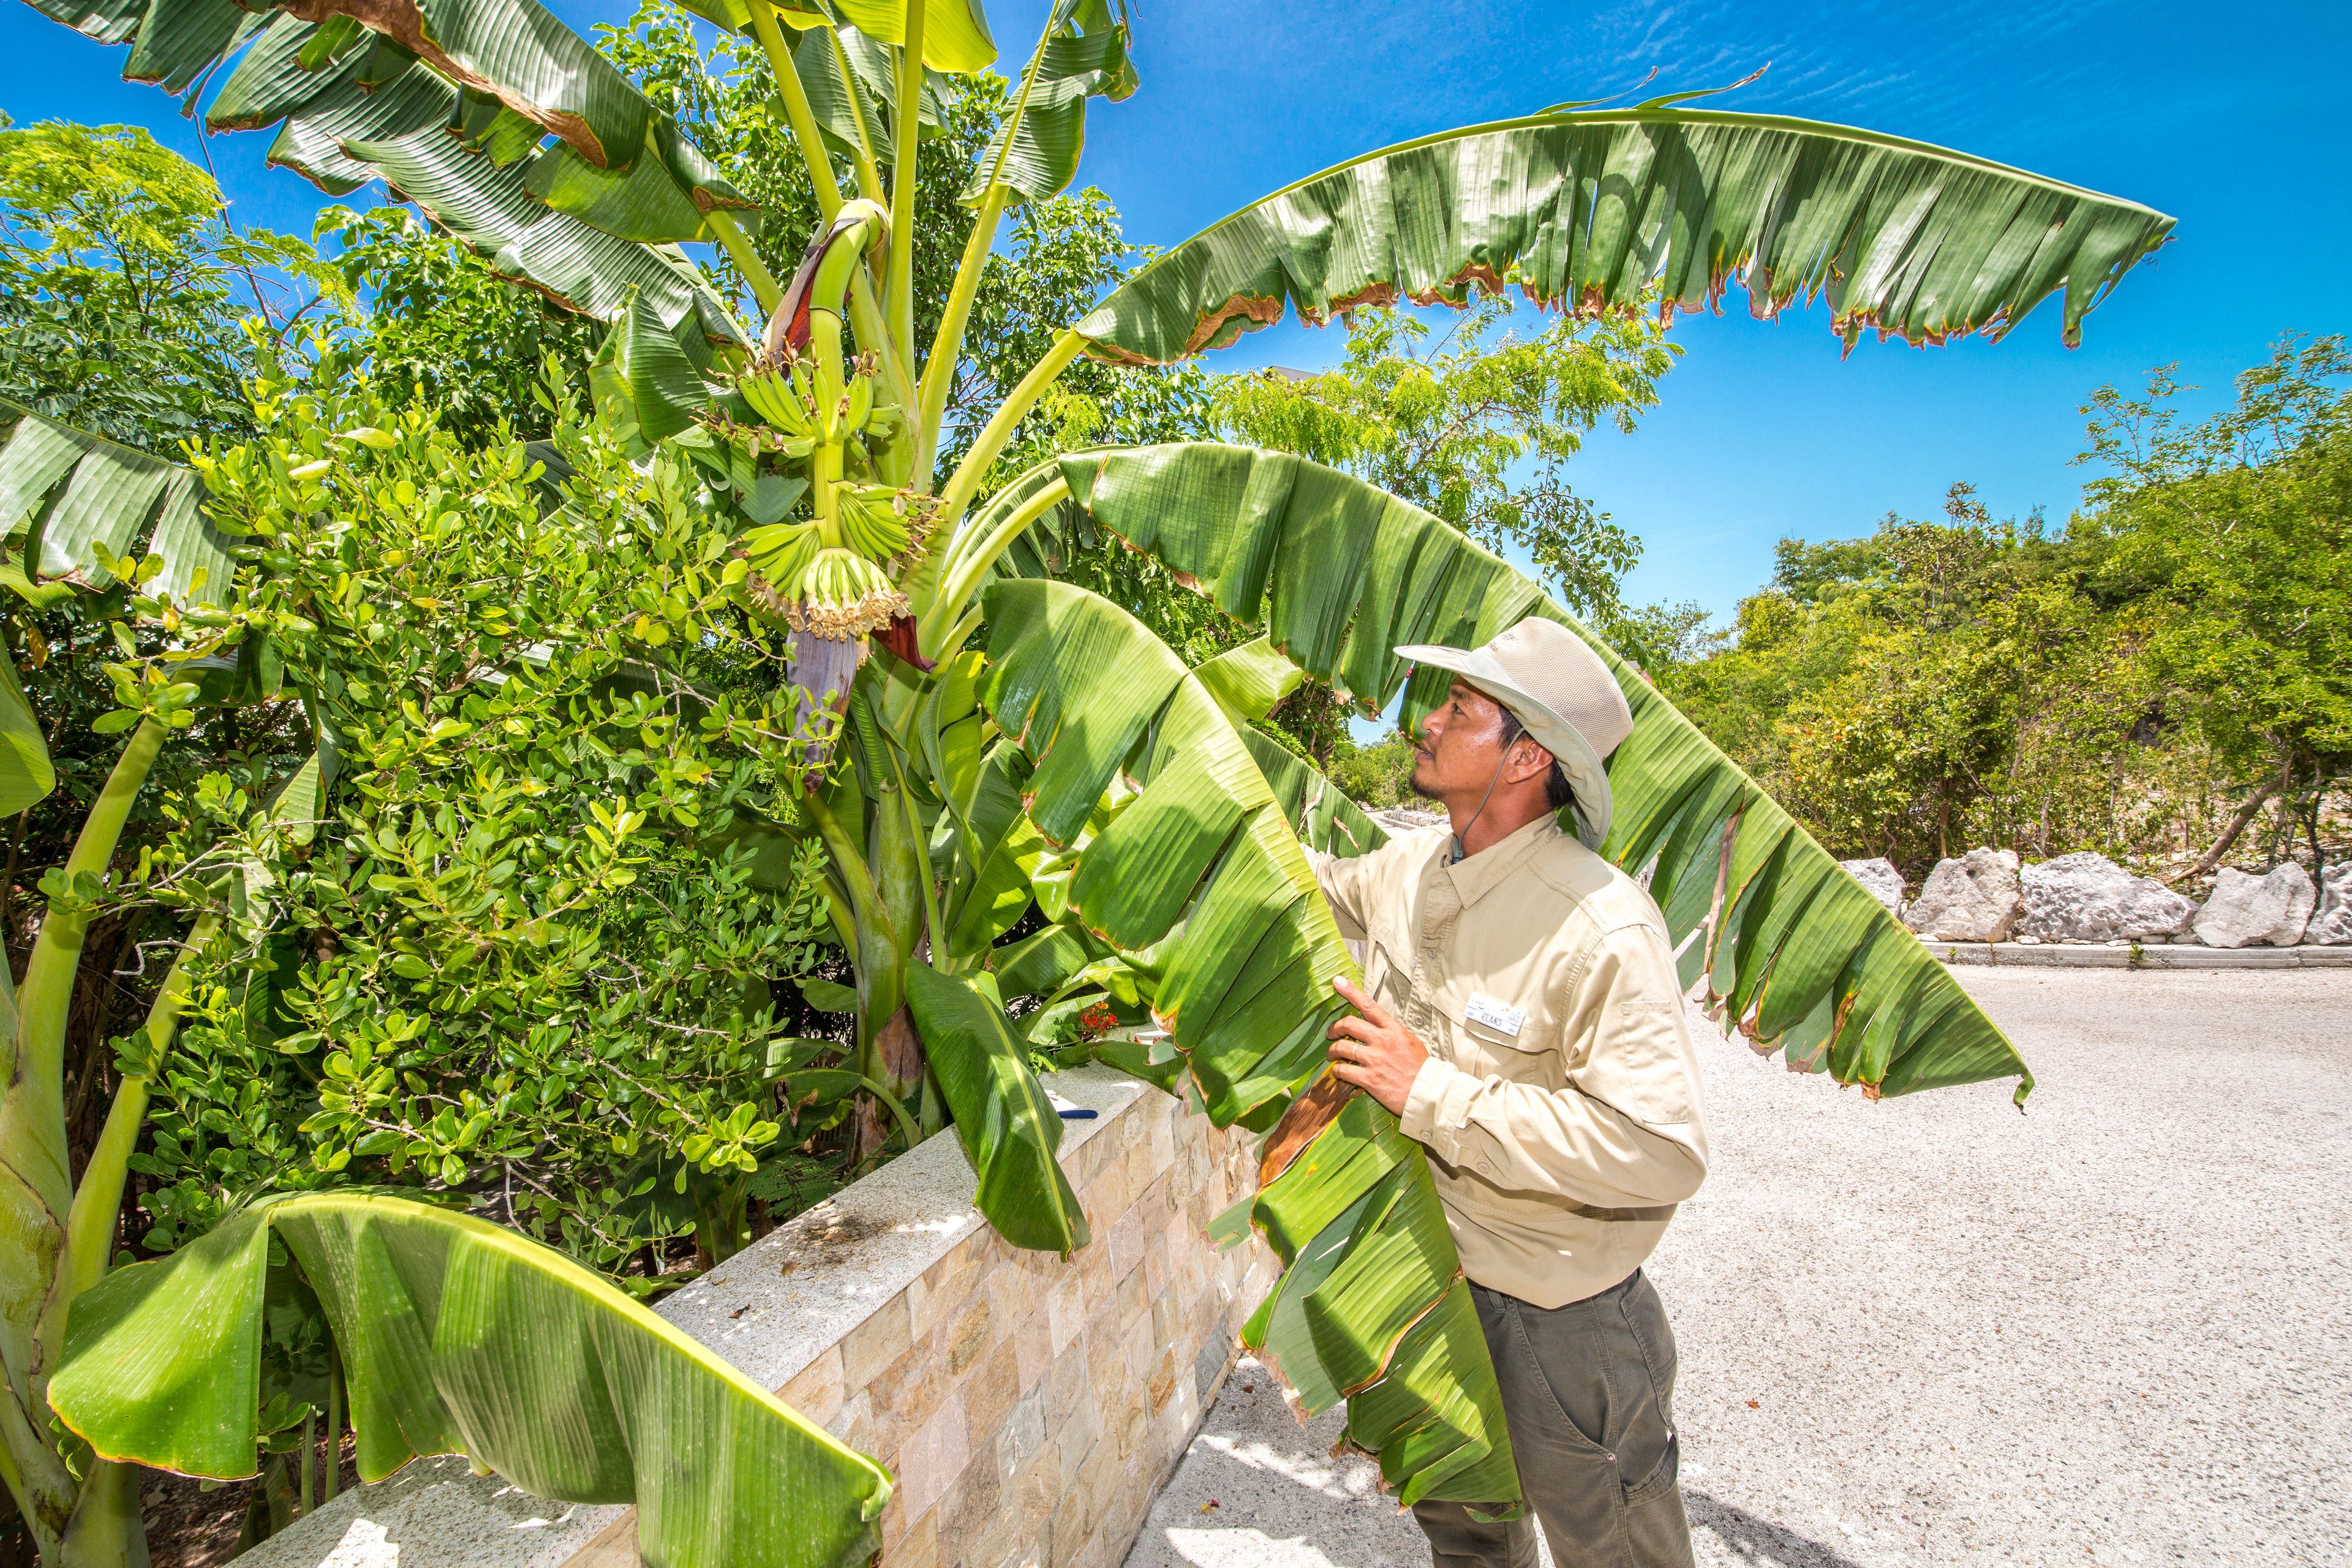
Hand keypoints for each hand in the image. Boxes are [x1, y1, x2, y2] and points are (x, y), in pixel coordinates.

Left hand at [1326, 977, 1427, 1115]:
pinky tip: (1339, 1072)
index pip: (1369, 1005)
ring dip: (1332, 1050)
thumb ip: (1391, 1033)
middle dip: (1335, 1027)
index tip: (1337, 981)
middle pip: (1349, 1024)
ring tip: (1332, 1054)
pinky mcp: (1369, 1079)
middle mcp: (1382, 1041)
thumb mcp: (1409, 1041)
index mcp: (1393, 1029)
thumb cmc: (1420, 1067)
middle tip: (1331, 1033)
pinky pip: (1344, 1071)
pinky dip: (1337, 1071)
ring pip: (1342, 1047)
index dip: (1351, 992)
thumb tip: (1376, 1027)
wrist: (1428, 1092)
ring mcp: (1374, 1060)